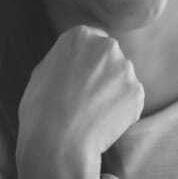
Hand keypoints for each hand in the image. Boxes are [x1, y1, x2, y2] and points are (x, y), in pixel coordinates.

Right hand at [16, 27, 144, 178]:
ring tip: (91, 114)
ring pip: (121, 80)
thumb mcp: (42, 72)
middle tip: (85, 100)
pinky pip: (130, 101)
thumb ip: (65, 60)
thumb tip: (77, 60)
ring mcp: (125, 69)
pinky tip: (102, 123)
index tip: (79, 81)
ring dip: (112, 94)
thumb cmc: (40, 110)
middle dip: (103, 76)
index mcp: (80, 36)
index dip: (86, 64)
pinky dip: (121, 112)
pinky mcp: (137, 92)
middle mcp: (106, 46)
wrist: (57, 142)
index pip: (93, 43)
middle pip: (110, 59)